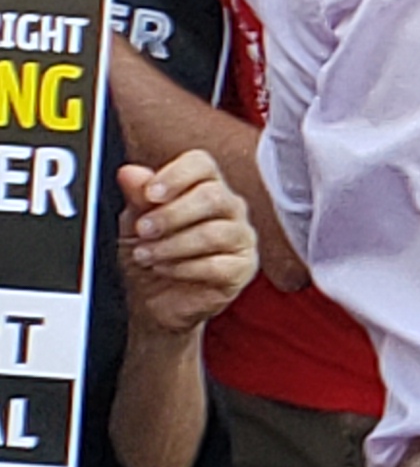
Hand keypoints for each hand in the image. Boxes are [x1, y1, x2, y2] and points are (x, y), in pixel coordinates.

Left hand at [117, 151, 255, 340]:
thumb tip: (129, 173)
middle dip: (171, 215)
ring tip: (147, 255)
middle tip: (143, 230)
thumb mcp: (133, 225)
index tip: (151, 194)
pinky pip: (219, 265)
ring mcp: (241, 238)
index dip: (176, 175)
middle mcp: (229, 208)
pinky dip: (184, 269)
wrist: (153, 302)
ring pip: (215, 232)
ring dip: (173, 245)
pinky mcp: (243, 268)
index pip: (202, 164)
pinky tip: (166, 270)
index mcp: (204, 187)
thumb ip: (137, 197)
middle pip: (212, 196)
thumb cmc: (149, 257)